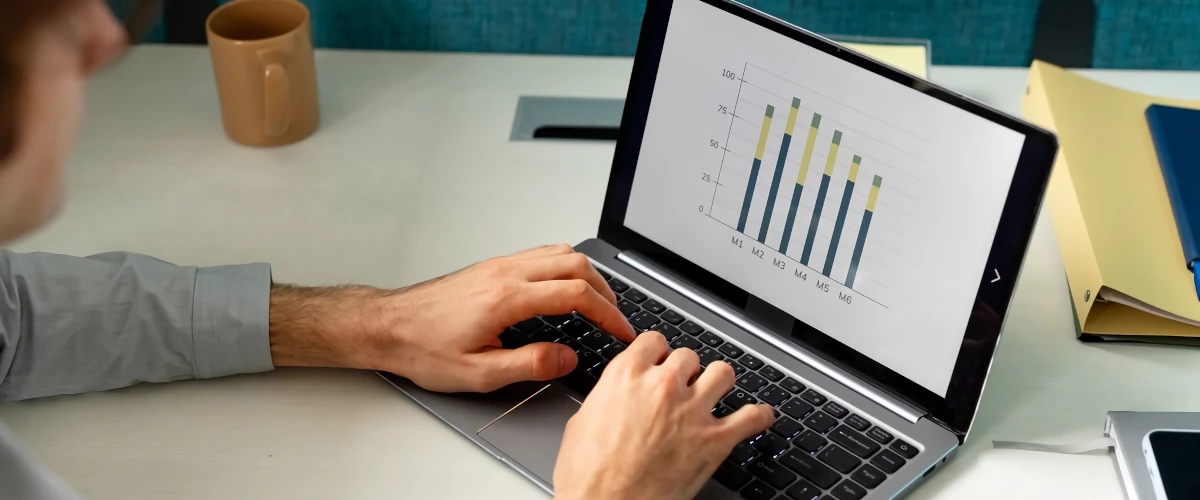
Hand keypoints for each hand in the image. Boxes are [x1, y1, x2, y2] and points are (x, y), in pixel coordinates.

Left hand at [268, 244, 635, 392]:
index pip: (575, 295)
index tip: (620, 332)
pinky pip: (541, 255)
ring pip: (560, 253)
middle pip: (575, 264)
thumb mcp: (478, 373)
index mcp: (507, 298)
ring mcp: (499, 265)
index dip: (607, 314)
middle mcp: (506, 273)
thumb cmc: (423, 348)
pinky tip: (567, 289)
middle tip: (616, 318)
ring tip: (600, 303)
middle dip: (605, 291)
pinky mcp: (492, 267)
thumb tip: (567, 358)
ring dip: (587, 275)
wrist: (387, 327)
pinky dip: (566, 268)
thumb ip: (529, 364)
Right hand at [553, 332, 774, 499]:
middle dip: (686, 371)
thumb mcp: (584, 420)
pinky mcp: (714, 441)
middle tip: (682, 386)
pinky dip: (758, 416)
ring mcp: (691, 411)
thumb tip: (618, 395)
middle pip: (689, 356)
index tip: (661, 361)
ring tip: (715, 393)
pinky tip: (757, 416)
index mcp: (626, 376)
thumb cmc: (588, 473)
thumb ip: (610, 396)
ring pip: (722, 373)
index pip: (655, 341)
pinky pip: (751, 417)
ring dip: (718, 382)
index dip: (659, 352)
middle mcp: (662, 386)